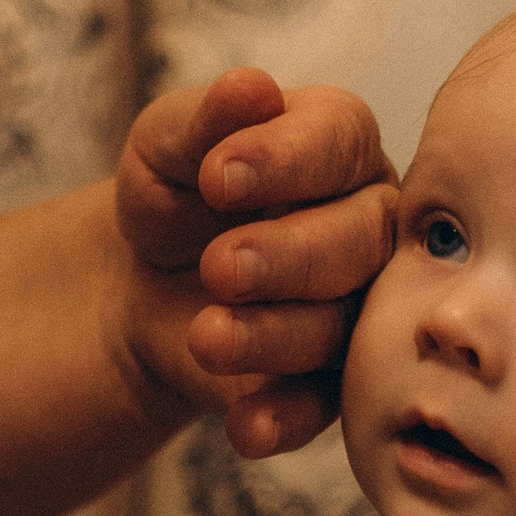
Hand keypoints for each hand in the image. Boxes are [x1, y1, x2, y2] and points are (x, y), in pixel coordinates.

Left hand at [116, 68, 395, 458]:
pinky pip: (325, 407)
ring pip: (344, 326)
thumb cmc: (174, 192)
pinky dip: (285, 420)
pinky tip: (243, 426)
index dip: (286, 160)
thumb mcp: (166, 147)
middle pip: (361, 239)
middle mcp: (370, 223)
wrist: (145, 279)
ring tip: (205, 336)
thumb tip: (249, 88)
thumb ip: (204, 121)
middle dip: (289, 254)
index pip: (339, 141)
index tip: (219, 176)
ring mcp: (358, 305)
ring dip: (275, 336)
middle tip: (219, 266)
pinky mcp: (330, 380)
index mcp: (339, 145)